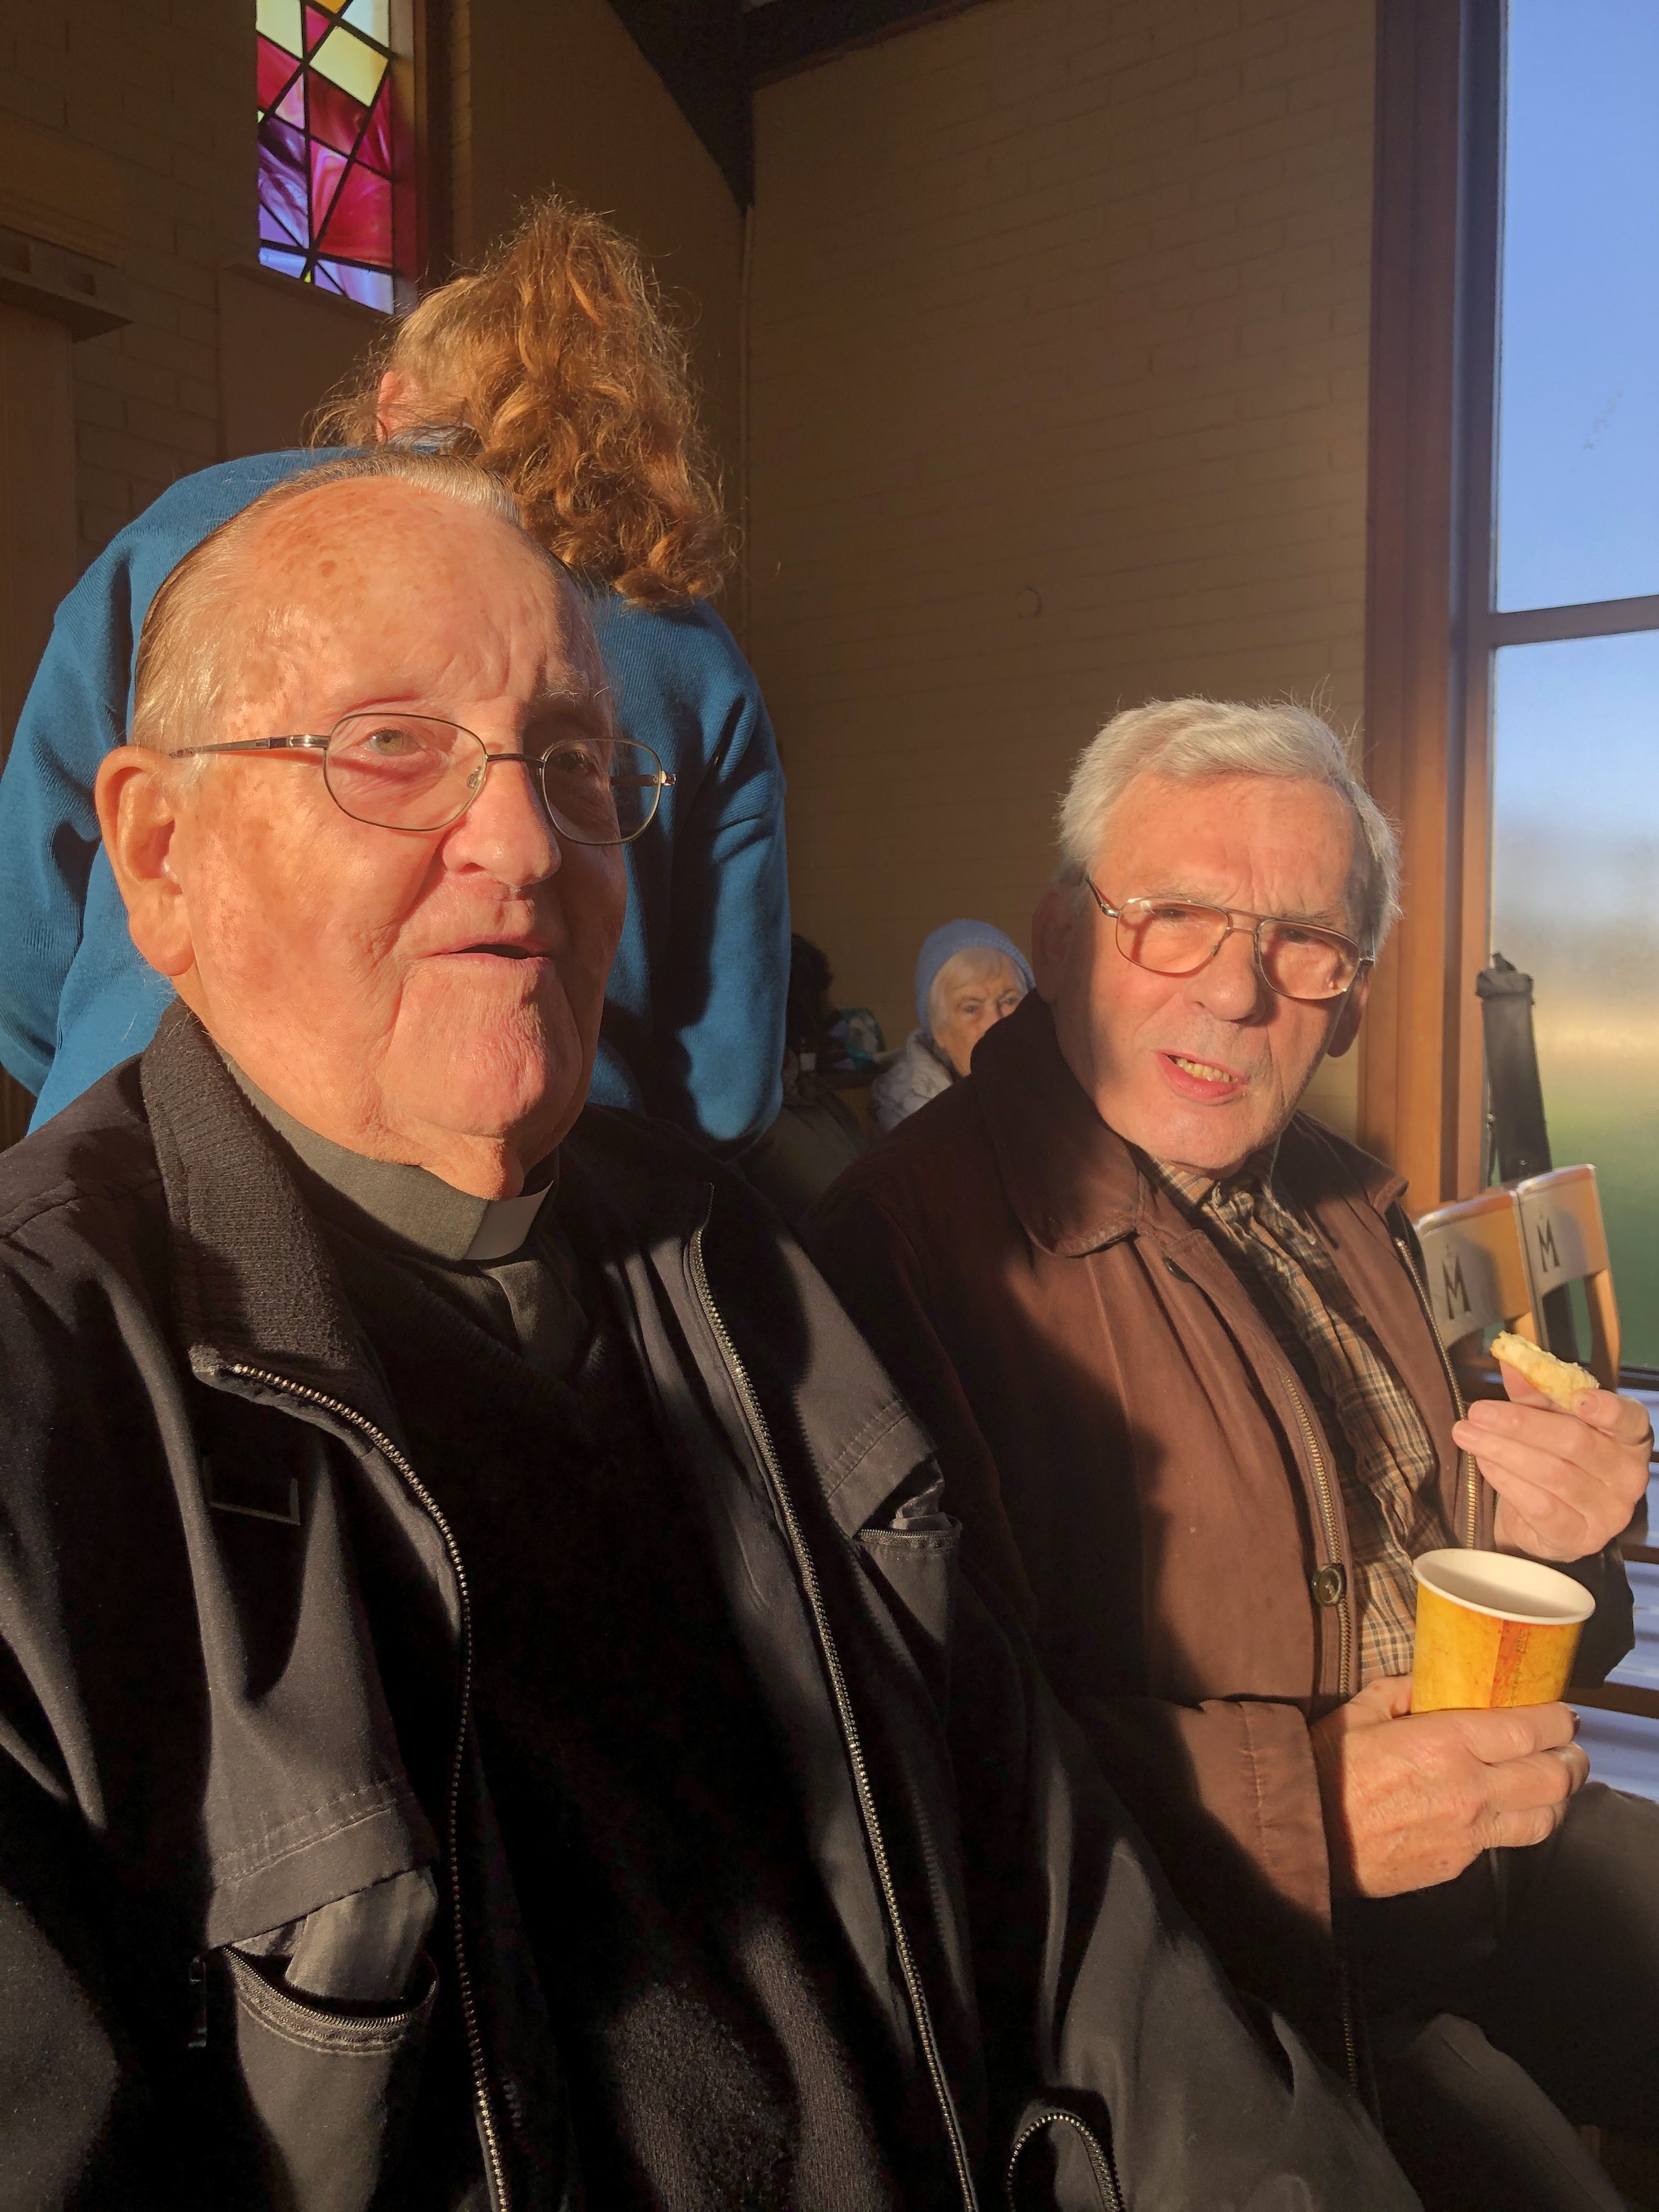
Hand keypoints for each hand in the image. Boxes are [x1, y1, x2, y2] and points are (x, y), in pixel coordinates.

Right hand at [1310, 1674, 1587, 1897]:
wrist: (1303, 1836)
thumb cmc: (1325, 1769)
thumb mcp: (1357, 1712)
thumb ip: (1398, 1691)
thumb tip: (1425, 1683)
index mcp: (1446, 1743)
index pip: (1529, 1731)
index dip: (1557, 1720)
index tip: (1564, 1713)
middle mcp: (1470, 1789)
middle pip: (1553, 1778)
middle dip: (1571, 1759)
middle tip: (1569, 1747)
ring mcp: (1469, 1833)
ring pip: (1544, 1819)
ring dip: (1556, 1798)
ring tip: (1550, 1783)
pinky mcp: (1459, 1865)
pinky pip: (1505, 1843)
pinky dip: (1516, 1824)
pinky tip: (1503, 1811)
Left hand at [1452, 1366, 1651, 1559]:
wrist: (1549, 1521)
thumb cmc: (1556, 1458)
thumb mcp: (1548, 1420)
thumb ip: (1535, 1392)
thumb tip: (1511, 1362)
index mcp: (1628, 1438)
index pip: (1630, 1420)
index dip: (1608, 1409)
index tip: (1578, 1398)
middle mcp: (1628, 1475)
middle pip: (1574, 1442)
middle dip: (1520, 1424)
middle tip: (1477, 1411)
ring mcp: (1609, 1512)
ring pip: (1552, 1473)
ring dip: (1502, 1450)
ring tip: (1467, 1434)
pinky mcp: (1581, 1538)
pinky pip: (1540, 1506)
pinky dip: (1507, 1481)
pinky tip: (1485, 1463)